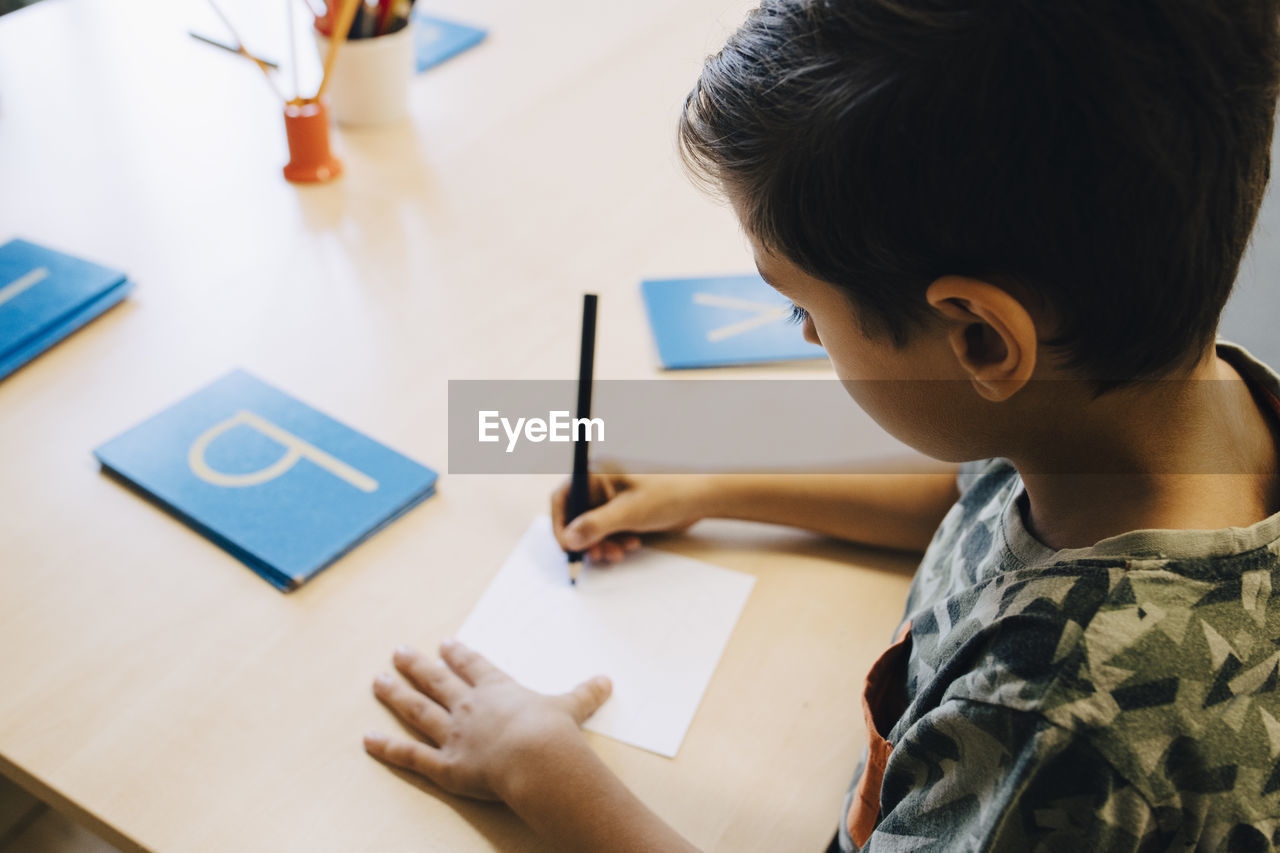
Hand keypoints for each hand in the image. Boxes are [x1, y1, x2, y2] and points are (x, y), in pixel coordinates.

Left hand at [364, 640, 611, 802]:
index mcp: (498, 690)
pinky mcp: (444, 765)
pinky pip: (411, 755)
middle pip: (437, 681)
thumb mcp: (573, 707)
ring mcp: (453, 734)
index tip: (446, 643)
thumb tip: (606, 680)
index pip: (474, 666)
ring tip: (378, 681)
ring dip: (396, 695)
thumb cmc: (554, 731)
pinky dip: (388, 748)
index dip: (459, 654)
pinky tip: (367, 739)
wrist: (536, 757)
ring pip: (418, 710)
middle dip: (418, 666)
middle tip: (399, 651)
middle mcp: (469, 707)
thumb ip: (585, 694)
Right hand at [551, 473, 709, 563]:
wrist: (701, 498)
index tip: (567, 547)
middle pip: (577, 517)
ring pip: (593, 529)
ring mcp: (612, 500)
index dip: (561, 524)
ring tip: (617, 553)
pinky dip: (614, 543)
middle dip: (586, 540)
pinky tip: (630, 545)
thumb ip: (597, 524)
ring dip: (601, 545)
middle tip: (598, 556)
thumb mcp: (630, 512)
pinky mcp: (624, 513)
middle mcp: (600, 486)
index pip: (563, 498)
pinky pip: (608, 533)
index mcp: (596, 474)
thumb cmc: (668, 493)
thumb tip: (569, 538)